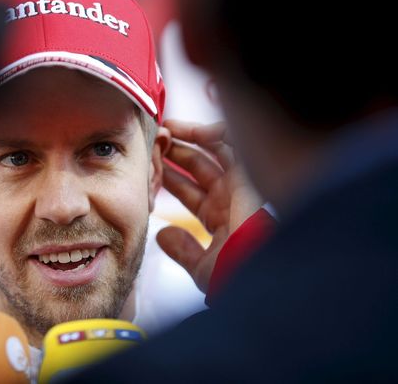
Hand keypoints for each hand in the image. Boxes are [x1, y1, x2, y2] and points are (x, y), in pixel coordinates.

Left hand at [157, 120, 261, 291]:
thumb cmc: (233, 273)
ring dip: (190, 137)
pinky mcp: (247, 171)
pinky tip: (184, 130)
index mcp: (220, 218)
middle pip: (201, 166)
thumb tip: (162, 235)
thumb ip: (183, 250)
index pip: (191, 192)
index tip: (147, 167)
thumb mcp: (202, 266)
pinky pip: (230, 142)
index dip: (169, 179)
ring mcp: (240, 184)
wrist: (255, 271)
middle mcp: (231, 198)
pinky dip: (209, 132)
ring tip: (166, 129)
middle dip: (176, 153)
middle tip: (154, 142)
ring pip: (215, 150)